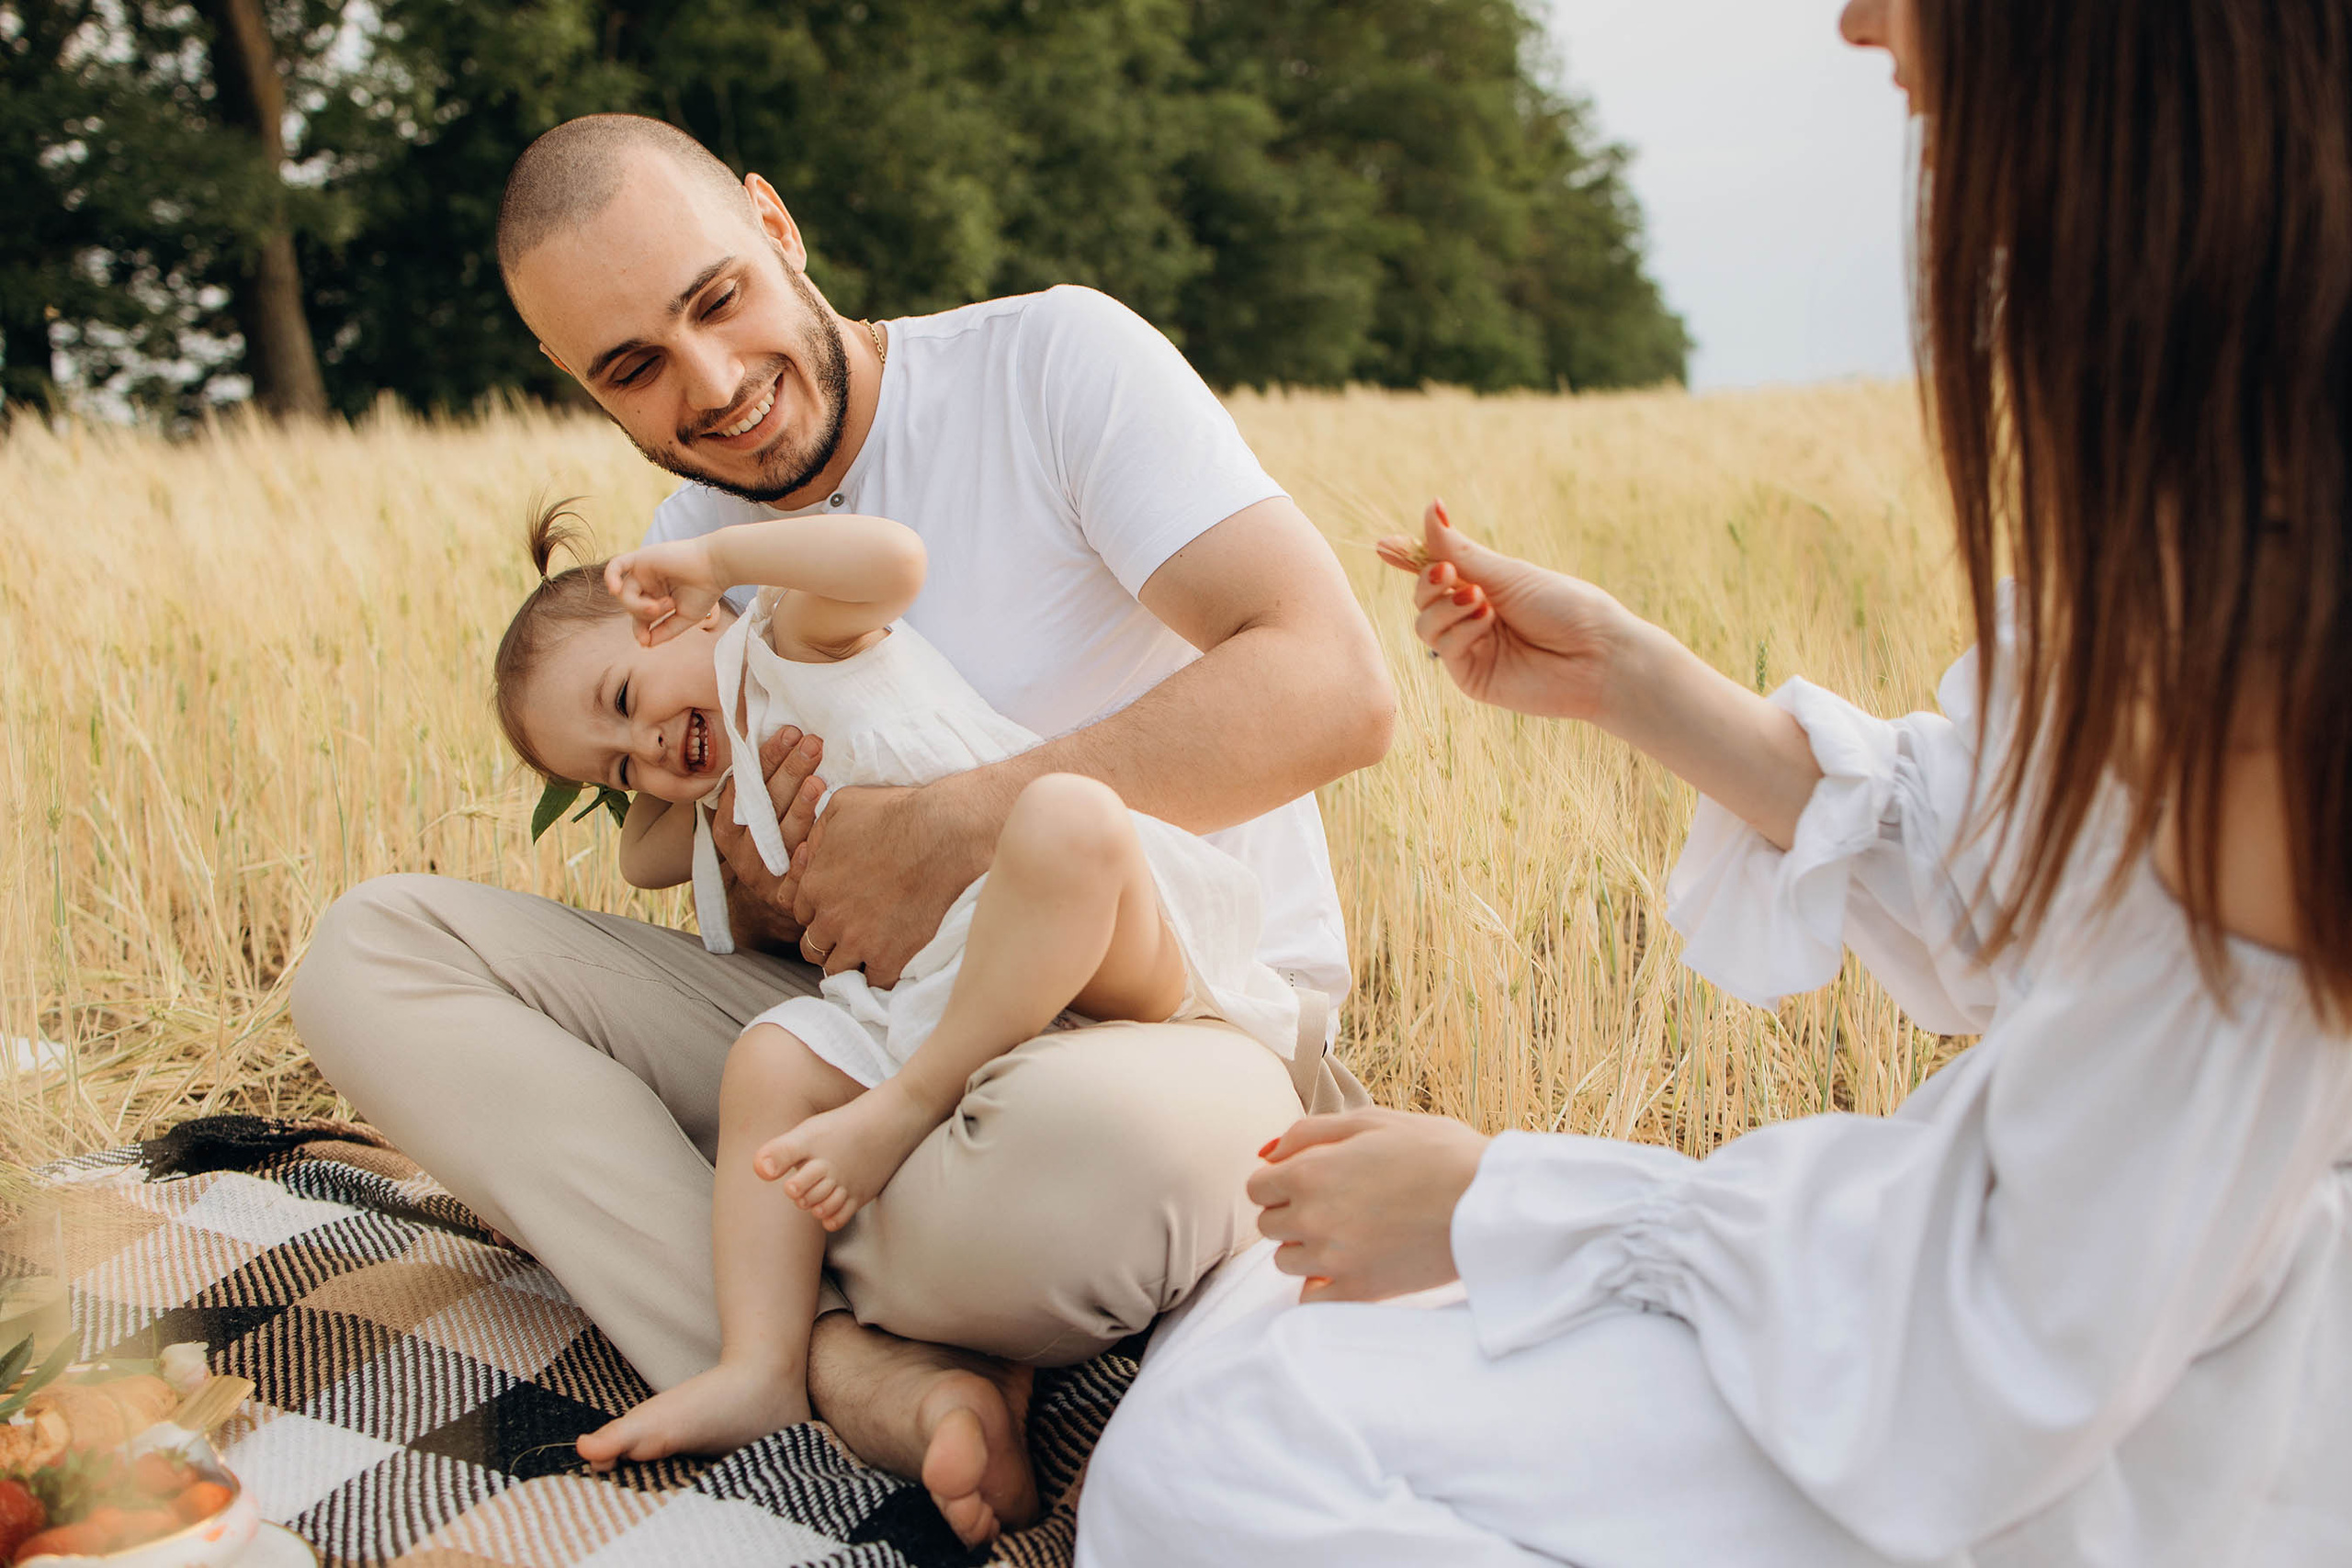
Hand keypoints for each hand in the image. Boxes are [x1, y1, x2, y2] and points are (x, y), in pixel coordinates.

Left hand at [605, 539, 725, 646]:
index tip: (646, 641)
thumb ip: (665, 631)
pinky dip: (610, 577)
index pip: (639, 616)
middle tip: (667, 609)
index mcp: (658, 596)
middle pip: (630, 606)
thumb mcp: (686, 617)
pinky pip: (616, 566)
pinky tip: (614, 589)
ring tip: (664, 604)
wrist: (717, 567)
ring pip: (625, 594)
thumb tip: (646, 644)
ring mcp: (643, 570)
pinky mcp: (641, 558)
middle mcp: (648, 583)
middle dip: (643, 615)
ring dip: (639, 605)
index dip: (640, 630)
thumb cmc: (705, 590)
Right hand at [709, 725, 827, 951]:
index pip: (748, 784)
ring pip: (782, 837)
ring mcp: (762, 874)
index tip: (790, 732)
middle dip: (790, 771)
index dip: (768, 757)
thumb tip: (773, 725)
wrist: (771, 894)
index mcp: (728, 825)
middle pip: (767, 805)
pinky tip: (814, 843)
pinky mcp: (782, 898)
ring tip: (818, 781)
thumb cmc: (771, 839)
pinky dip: (804, 862)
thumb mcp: (757, 813)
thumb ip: (762, 780)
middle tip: (813, 744)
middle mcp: (741, 849)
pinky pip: (793, 881)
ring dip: (800, 808)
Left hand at [789, 779, 993, 986]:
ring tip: (869, 953)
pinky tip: (892, 963)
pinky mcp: (891, 958)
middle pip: (814, 947)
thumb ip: (818, 830)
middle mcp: (831, 919)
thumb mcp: (843, 805)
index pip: (801, 914)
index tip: (837, 909)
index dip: (819, 911)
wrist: (944, 836)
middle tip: (850, 934)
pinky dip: (880, 976)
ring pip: (838, 970)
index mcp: (816, 885)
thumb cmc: (897, 814)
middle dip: (828, 941)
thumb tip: (808, 848)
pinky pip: (875, 982)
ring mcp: (860, 942)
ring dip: (850, 962)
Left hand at [1247, 1108, 1491, 1302]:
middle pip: (1268, 1225)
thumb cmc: (1436, 1151)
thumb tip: (1266, 1153)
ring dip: (1305, 1248)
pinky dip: (1319, 1286)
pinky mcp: (1359, 1292)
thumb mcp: (1371, 1121)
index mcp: (1310, 1172)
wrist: (1488, 1201)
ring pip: (1285, 1261)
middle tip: (1335, 1202)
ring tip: (1349, 1232)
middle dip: (1291, 1212)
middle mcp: (1312, 1218)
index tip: (1308, 1180)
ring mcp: (1333, 1259)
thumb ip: (1308, 1132)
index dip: (1280, 1180)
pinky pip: (1309, 1300)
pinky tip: (1345, 1267)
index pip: (1257, 1186)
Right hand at [1377, 499, 1639, 721]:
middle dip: (1428, 581)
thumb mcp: (1506, 572)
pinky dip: (1459, 630)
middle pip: (1424, 597)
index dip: (1409, 558)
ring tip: (1480, 601)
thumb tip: (1429, 508)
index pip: (1436, 570)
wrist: (1598, 655)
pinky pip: (1443, 648)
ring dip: (1445, 607)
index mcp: (1486, 587)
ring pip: (1425, 625)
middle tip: (1448, 572)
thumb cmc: (1565, 607)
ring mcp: (1471, 649)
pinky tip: (1486, 622)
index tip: (1384, 545)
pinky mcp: (1472, 677)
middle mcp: (1473, 618)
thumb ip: (1459, 550)